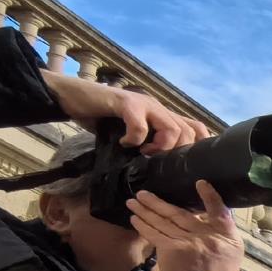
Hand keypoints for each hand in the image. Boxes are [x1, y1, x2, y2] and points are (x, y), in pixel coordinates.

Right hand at [42, 72, 208, 154]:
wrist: (73, 97)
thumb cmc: (103, 119)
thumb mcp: (132, 135)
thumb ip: (148, 144)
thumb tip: (163, 172)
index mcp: (163, 116)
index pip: (197, 128)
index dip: (198, 148)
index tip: (184, 167)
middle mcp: (158, 108)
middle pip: (189, 132)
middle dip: (176, 152)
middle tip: (156, 160)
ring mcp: (144, 103)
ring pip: (172, 128)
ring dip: (160, 147)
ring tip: (142, 152)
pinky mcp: (125, 102)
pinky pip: (140, 125)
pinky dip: (134, 139)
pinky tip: (123, 142)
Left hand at [129, 181, 244, 270]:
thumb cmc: (221, 268)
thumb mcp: (232, 246)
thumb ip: (222, 226)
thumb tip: (206, 208)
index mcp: (223, 232)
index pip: (218, 210)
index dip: (210, 196)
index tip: (200, 183)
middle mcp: (203, 234)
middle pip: (179, 213)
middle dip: (158, 202)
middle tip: (142, 193)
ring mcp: (186, 242)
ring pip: (162, 222)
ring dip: (145, 211)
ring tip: (132, 202)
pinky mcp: (172, 251)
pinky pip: (155, 234)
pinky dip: (144, 226)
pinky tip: (135, 218)